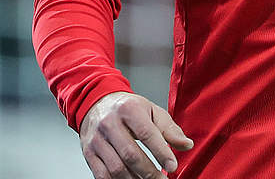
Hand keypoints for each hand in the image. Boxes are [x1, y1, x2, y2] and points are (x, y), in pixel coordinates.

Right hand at [79, 91, 193, 178]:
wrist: (97, 103)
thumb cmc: (127, 108)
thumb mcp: (151, 111)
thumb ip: (169, 129)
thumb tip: (186, 145)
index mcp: (129, 109)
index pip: (147, 134)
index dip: (161, 152)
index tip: (173, 166)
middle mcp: (110, 124)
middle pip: (131, 154)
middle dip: (149, 172)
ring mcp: (97, 140)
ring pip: (116, 168)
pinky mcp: (89, 153)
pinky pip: (102, 174)